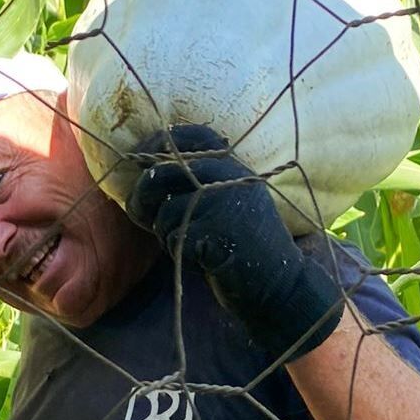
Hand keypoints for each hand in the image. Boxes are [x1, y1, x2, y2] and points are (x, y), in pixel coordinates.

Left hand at [127, 124, 342, 361]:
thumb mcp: (228, 201)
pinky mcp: (214, 232)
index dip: (158, 142)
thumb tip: (142, 172)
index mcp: (233, 165)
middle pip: (162, 172)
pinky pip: (173, 238)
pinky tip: (203, 260)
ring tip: (193, 245)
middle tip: (140, 213)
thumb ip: (196, 183)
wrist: (279, 283)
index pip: (191, 135)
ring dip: (166, 234)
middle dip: (142, 195)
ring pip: (164, 211)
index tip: (140, 161)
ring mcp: (222, 203)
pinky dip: (179, 253)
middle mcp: (228, 177)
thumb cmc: (244, 244)